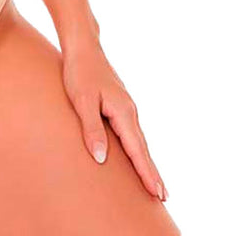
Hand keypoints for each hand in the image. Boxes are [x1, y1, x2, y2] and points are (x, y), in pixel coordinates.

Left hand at [61, 37, 167, 201]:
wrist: (83, 46)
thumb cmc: (79, 72)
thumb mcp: (82, 101)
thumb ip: (92, 129)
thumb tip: (101, 158)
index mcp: (123, 112)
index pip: (137, 149)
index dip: (146, 172)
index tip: (158, 193)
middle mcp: (129, 111)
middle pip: (142, 147)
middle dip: (152, 172)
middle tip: (164, 197)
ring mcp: (126, 107)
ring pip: (138, 140)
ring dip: (146, 161)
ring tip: (152, 182)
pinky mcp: (119, 104)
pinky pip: (131, 132)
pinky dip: (137, 148)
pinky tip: (136, 154)